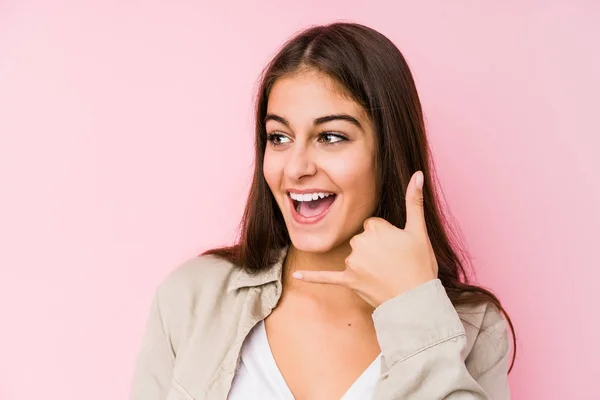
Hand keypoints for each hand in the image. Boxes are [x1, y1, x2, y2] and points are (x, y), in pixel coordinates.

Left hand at [292, 170, 438, 307]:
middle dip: (375, 249)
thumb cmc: (420, 264)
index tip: (398, 247)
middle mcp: (359, 243)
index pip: (373, 225)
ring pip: (353, 256)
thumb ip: (415, 200)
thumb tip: (418, 174)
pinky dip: (312, 277)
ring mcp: (352, 263)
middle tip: (394, 262)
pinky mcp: (348, 280)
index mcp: (374, 228)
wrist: (415, 300)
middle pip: (362, 239)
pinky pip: (326, 277)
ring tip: (386, 274)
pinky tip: (297, 277)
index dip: (386, 236)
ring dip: (366, 264)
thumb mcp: (418, 230)